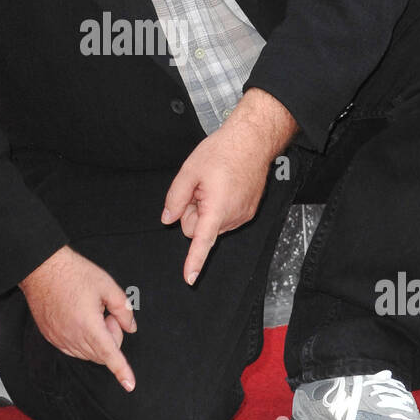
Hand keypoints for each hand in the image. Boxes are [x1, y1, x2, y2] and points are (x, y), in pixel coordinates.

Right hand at [18, 246, 137, 390]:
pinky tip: (81, 318)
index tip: (130, 385)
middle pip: (102, 354)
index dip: (122, 371)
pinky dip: (83, 340)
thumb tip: (131, 328)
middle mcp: (72, 336)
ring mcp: (59, 339)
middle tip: (107, 313)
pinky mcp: (51, 337)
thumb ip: (123, 309)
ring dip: (97, 339)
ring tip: (91, 312)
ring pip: (87, 353)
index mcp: (88, 325)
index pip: (110, 355)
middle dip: (111, 337)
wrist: (42, 268)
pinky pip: (73, 349)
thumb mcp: (107, 285)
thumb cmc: (73, 273)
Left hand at [161, 90, 298, 285]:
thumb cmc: (224, 152)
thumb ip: (175, 198)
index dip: (194, 261)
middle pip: (198, 230)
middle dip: (192, 213)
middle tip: (198, 188)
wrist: (252, 141)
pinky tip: (223, 186)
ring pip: (210, 223)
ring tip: (214, 184)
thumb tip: (168, 219)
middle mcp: (232, 216)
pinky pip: (223, 217)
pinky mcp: (247, 211)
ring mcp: (242, 215)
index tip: (189, 278)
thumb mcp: (190, 171)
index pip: (202, 241)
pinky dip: (218, 206)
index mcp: (217, 208)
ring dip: (206, 208)